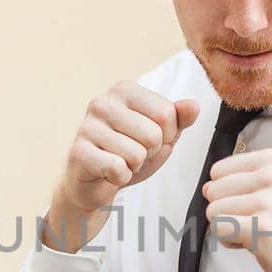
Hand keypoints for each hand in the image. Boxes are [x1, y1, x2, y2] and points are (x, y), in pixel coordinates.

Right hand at [44, 82, 198, 251]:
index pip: (167, 113)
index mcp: (124, 90)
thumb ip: (180, 119)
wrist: (96, 181)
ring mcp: (87, 126)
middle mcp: (103, 102)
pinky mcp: (78, 151)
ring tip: (120, 161)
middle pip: (154, 134)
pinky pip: (118, 169)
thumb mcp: (162, 134)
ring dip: (134, 166)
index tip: (149, 139)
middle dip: (150, 152)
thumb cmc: (129, 152)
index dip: (167, 135)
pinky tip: (109, 172)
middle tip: (133, 153)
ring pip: (137, 154)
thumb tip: (194, 106)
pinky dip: (120, 178)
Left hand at [202, 147, 271, 271]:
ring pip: (213, 211)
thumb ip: (246, 180)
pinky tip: (253, 244)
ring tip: (256, 233)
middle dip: (227, 211)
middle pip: (213, 190)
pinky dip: (230, 242)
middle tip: (256, 222)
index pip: (218, 170)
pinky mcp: (260, 226)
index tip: (253, 205)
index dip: (228, 193)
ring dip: (229, 228)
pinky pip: (219, 229)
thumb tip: (207, 187)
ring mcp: (267, 200)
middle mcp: (271, 175)